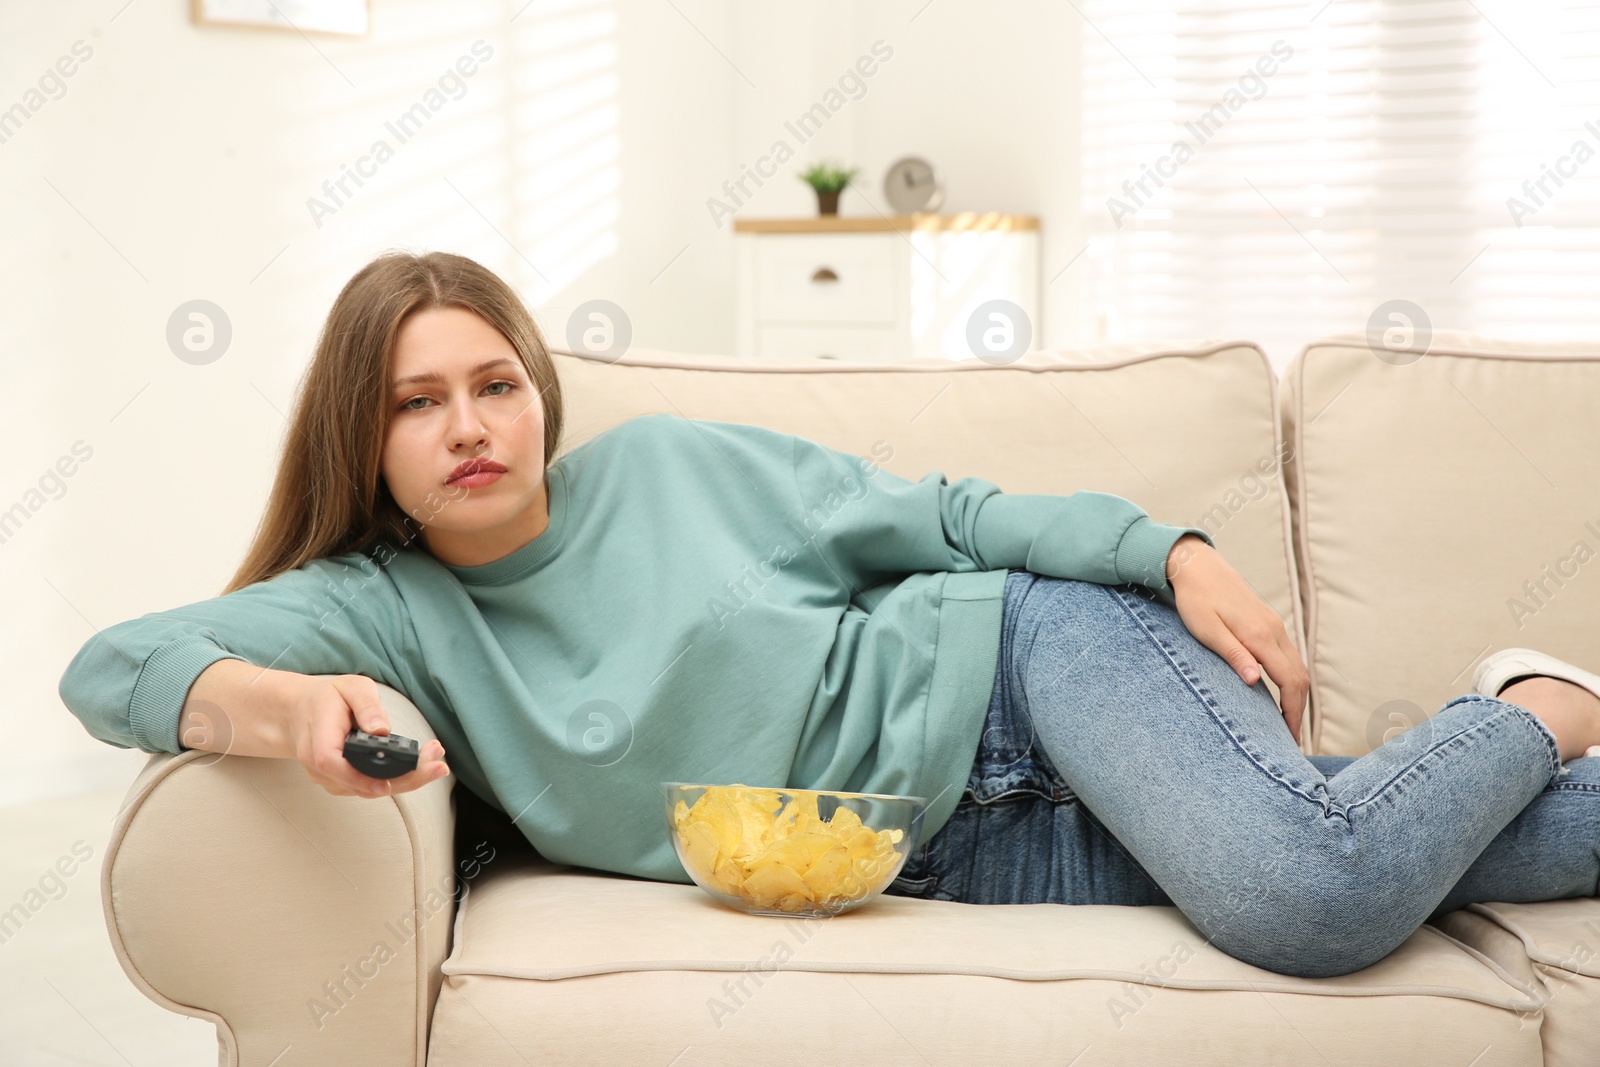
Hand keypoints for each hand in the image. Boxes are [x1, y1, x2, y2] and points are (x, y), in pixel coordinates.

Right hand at [282, 674, 450, 798]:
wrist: (300, 713)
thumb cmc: (328, 698)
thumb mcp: (351, 688)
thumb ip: (366, 705)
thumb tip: (381, 730)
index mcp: (318, 735)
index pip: (330, 762)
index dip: (358, 777)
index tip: (389, 781)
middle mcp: (318, 764)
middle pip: (357, 783)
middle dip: (402, 780)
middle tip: (438, 766)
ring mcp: (327, 778)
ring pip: (367, 789)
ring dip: (405, 780)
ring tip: (437, 763)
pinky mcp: (340, 783)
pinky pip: (368, 787)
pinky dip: (396, 780)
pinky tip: (420, 768)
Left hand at [1164, 534, 1309, 743]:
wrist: (1197, 566)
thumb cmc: (1196, 599)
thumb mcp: (1207, 630)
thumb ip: (1233, 655)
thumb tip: (1255, 681)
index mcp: (1260, 636)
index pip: (1289, 682)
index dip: (1293, 713)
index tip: (1290, 738)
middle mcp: (1274, 631)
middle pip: (1300, 677)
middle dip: (1299, 710)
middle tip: (1291, 739)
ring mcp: (1274, 626)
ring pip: (1297, 667)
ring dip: (1297, 696)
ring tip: (1287, 722)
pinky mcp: (1268, 623)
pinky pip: (1288, 657)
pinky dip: (1291, 679)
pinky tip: (1280, 693)